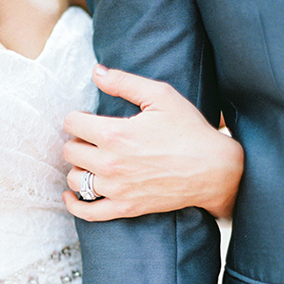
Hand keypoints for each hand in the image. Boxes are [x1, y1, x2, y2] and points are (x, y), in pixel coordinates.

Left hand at [64, 65, 242, 221]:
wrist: (214, 169)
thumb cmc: (189, 130)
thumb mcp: (160, 96)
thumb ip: (124, 82)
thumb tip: (97, 72)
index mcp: (114, 134)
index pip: (72, 123)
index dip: (77, 117)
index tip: (87, 118)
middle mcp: (110, 163)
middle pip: (70, 150)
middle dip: (78, 141)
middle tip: (93, 138)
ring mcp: (116, 189)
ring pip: (75, 178)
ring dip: (78, 168)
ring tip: (90, 161)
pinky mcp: (125, 208)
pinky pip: (88, 212)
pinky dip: (74, 204)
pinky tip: (71, 194)